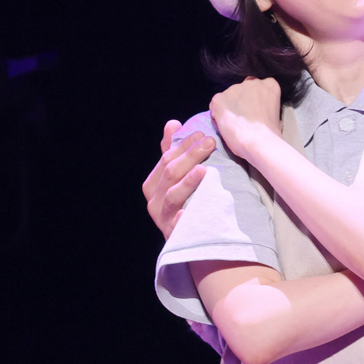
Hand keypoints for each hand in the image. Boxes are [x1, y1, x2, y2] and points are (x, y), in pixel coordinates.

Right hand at [143, 120, 216, 238]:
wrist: (191, 239)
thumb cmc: (184, 202)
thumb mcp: (176, 177)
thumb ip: (172, 152)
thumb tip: (172, 124)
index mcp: (152, 185)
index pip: (166, 159)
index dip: (183, 145)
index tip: (202, 134)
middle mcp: (154, 201)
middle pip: (171, 174)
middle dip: (190, 156)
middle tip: (210, 143)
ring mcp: (164, 219)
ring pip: (172, 197)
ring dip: (187, 183)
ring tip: (203, 170)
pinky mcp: (175, 235)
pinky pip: (176, 227)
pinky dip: (180, 219)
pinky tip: (187, 212)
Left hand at [209, 77, 282, 159]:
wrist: (259, 141)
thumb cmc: (270, 133)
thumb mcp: (276, 113)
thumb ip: (265, 105)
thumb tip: (256, 110)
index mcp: (269, 84)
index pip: (258, 87)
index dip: (254, 100)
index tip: (254, 111)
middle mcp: (251, 82)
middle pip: (242, 90)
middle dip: (240, 102)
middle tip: (243, 119)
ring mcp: (234, 88)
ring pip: (228, 97)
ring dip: (229, 108)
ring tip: (234, 125)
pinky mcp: (219, 98)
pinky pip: (215, 106)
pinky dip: (218, 115)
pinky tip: (226, 126)